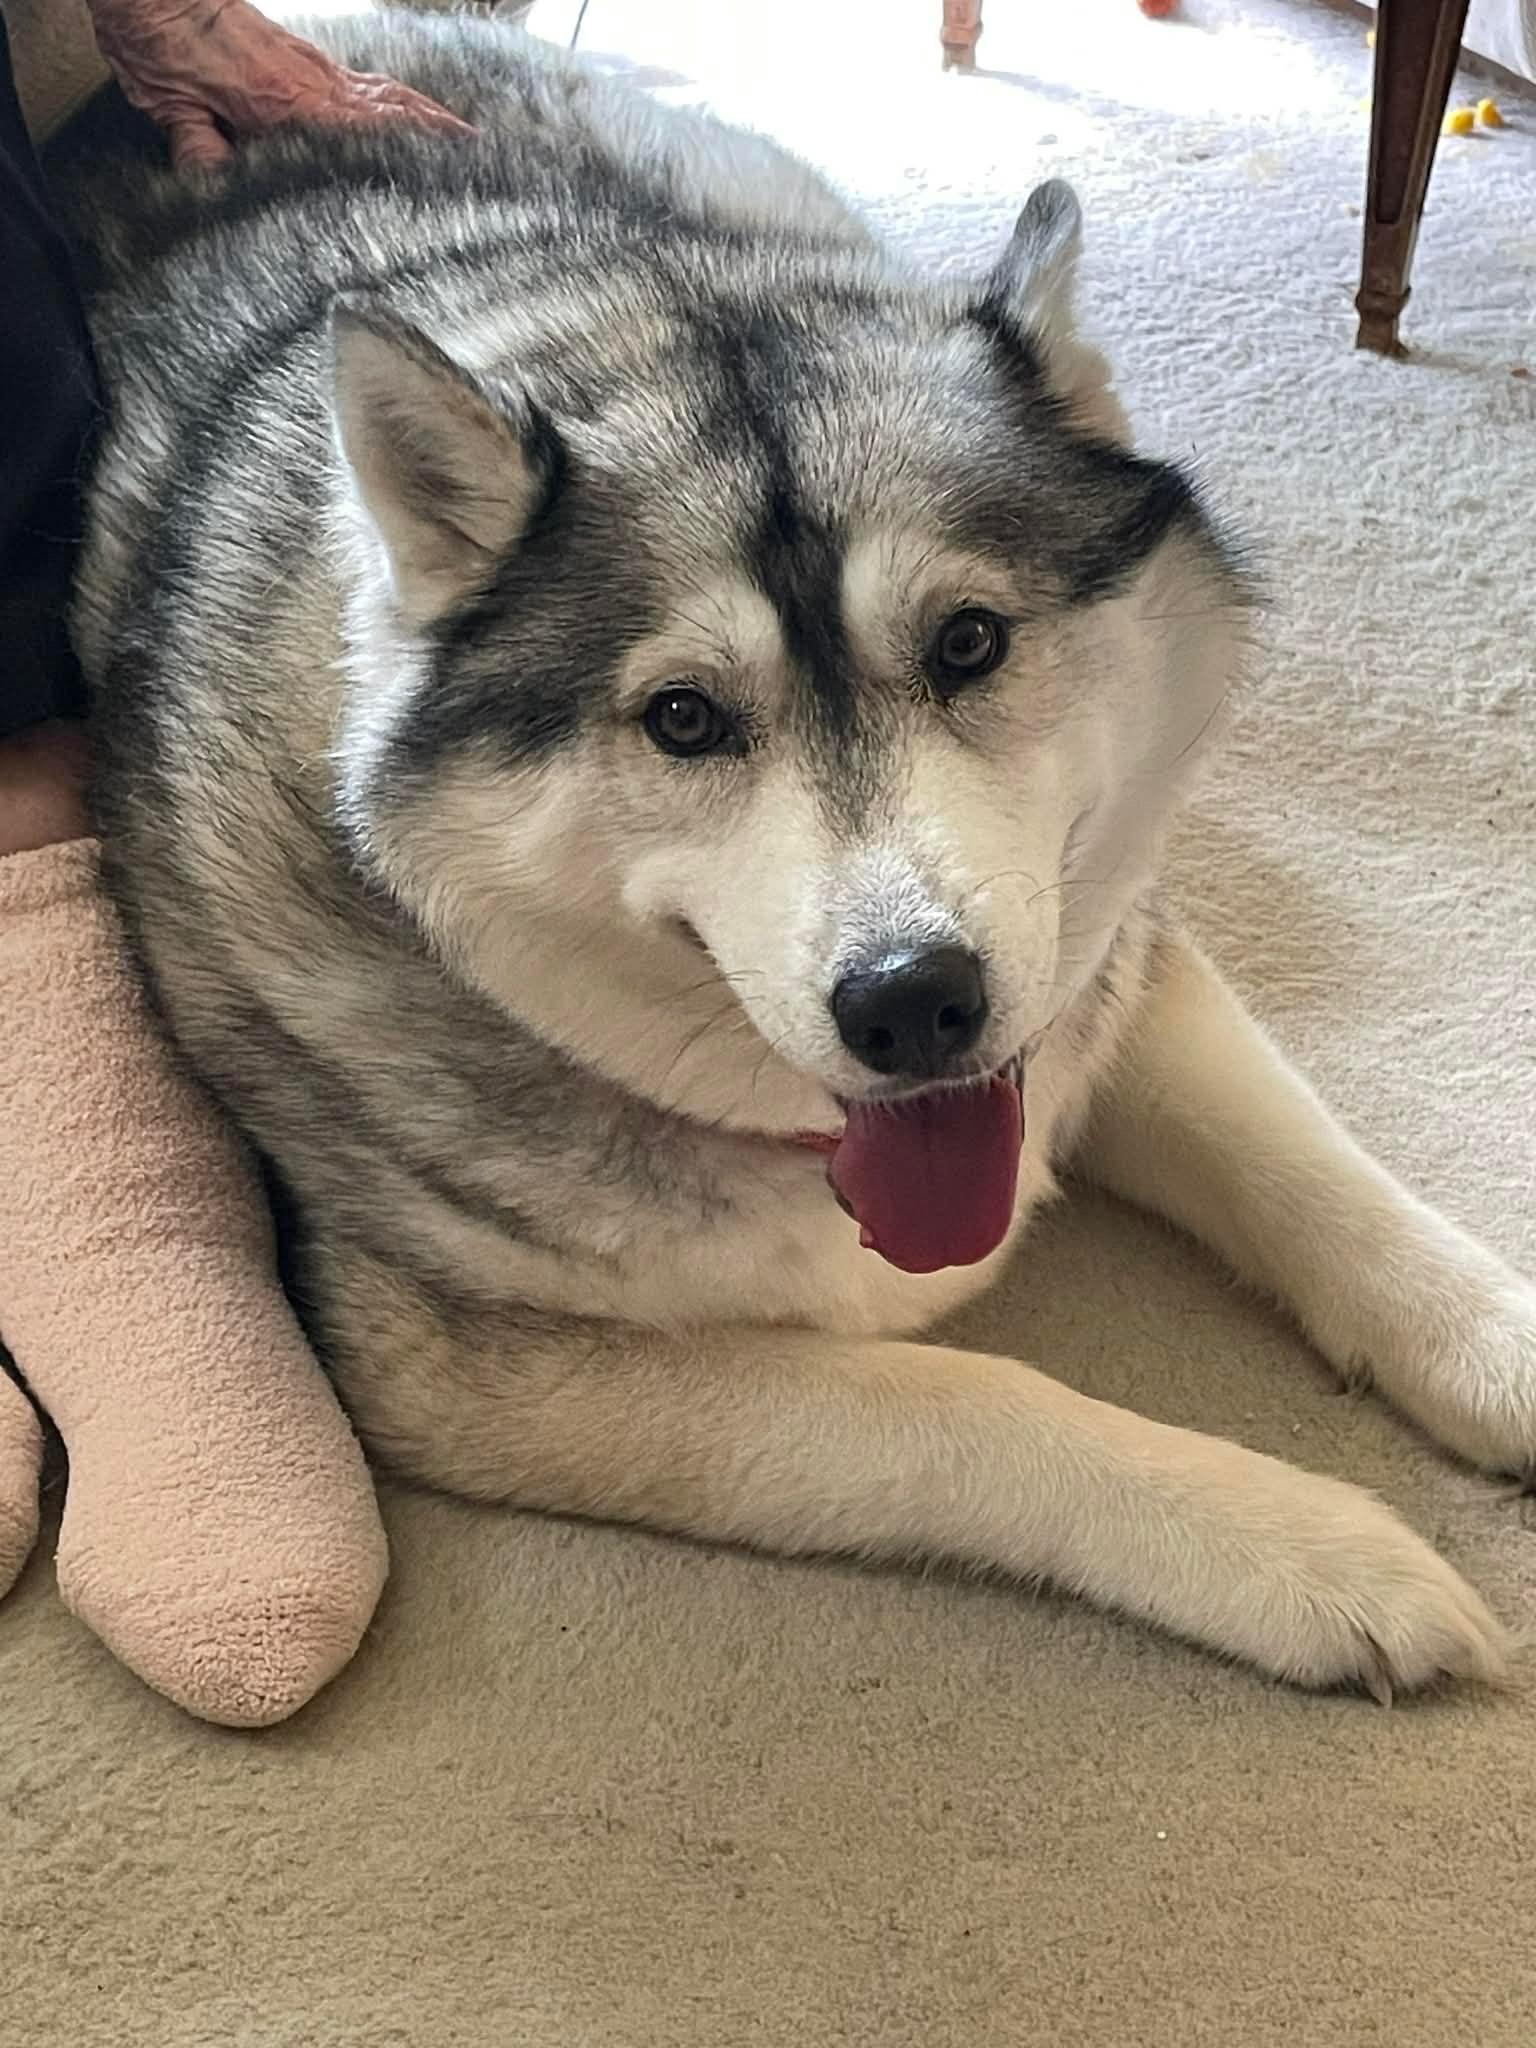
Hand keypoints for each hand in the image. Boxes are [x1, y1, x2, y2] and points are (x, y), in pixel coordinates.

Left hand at [87, 0, 473, 171]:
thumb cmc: (160, 39)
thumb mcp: (171, 106)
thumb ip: (201, 151)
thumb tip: (213, 193)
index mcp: (290, 103)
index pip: (369, 132)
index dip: (414, 153)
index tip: (449, 179)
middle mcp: (312, 84)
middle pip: (395, 110)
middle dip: (440, 137)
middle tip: (479, 165)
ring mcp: (312, 68)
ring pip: (387, 93)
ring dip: (428, 116)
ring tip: (464, 141)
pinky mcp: (301, 60)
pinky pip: (364, 82)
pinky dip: (397, 100)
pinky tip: (410, 113)